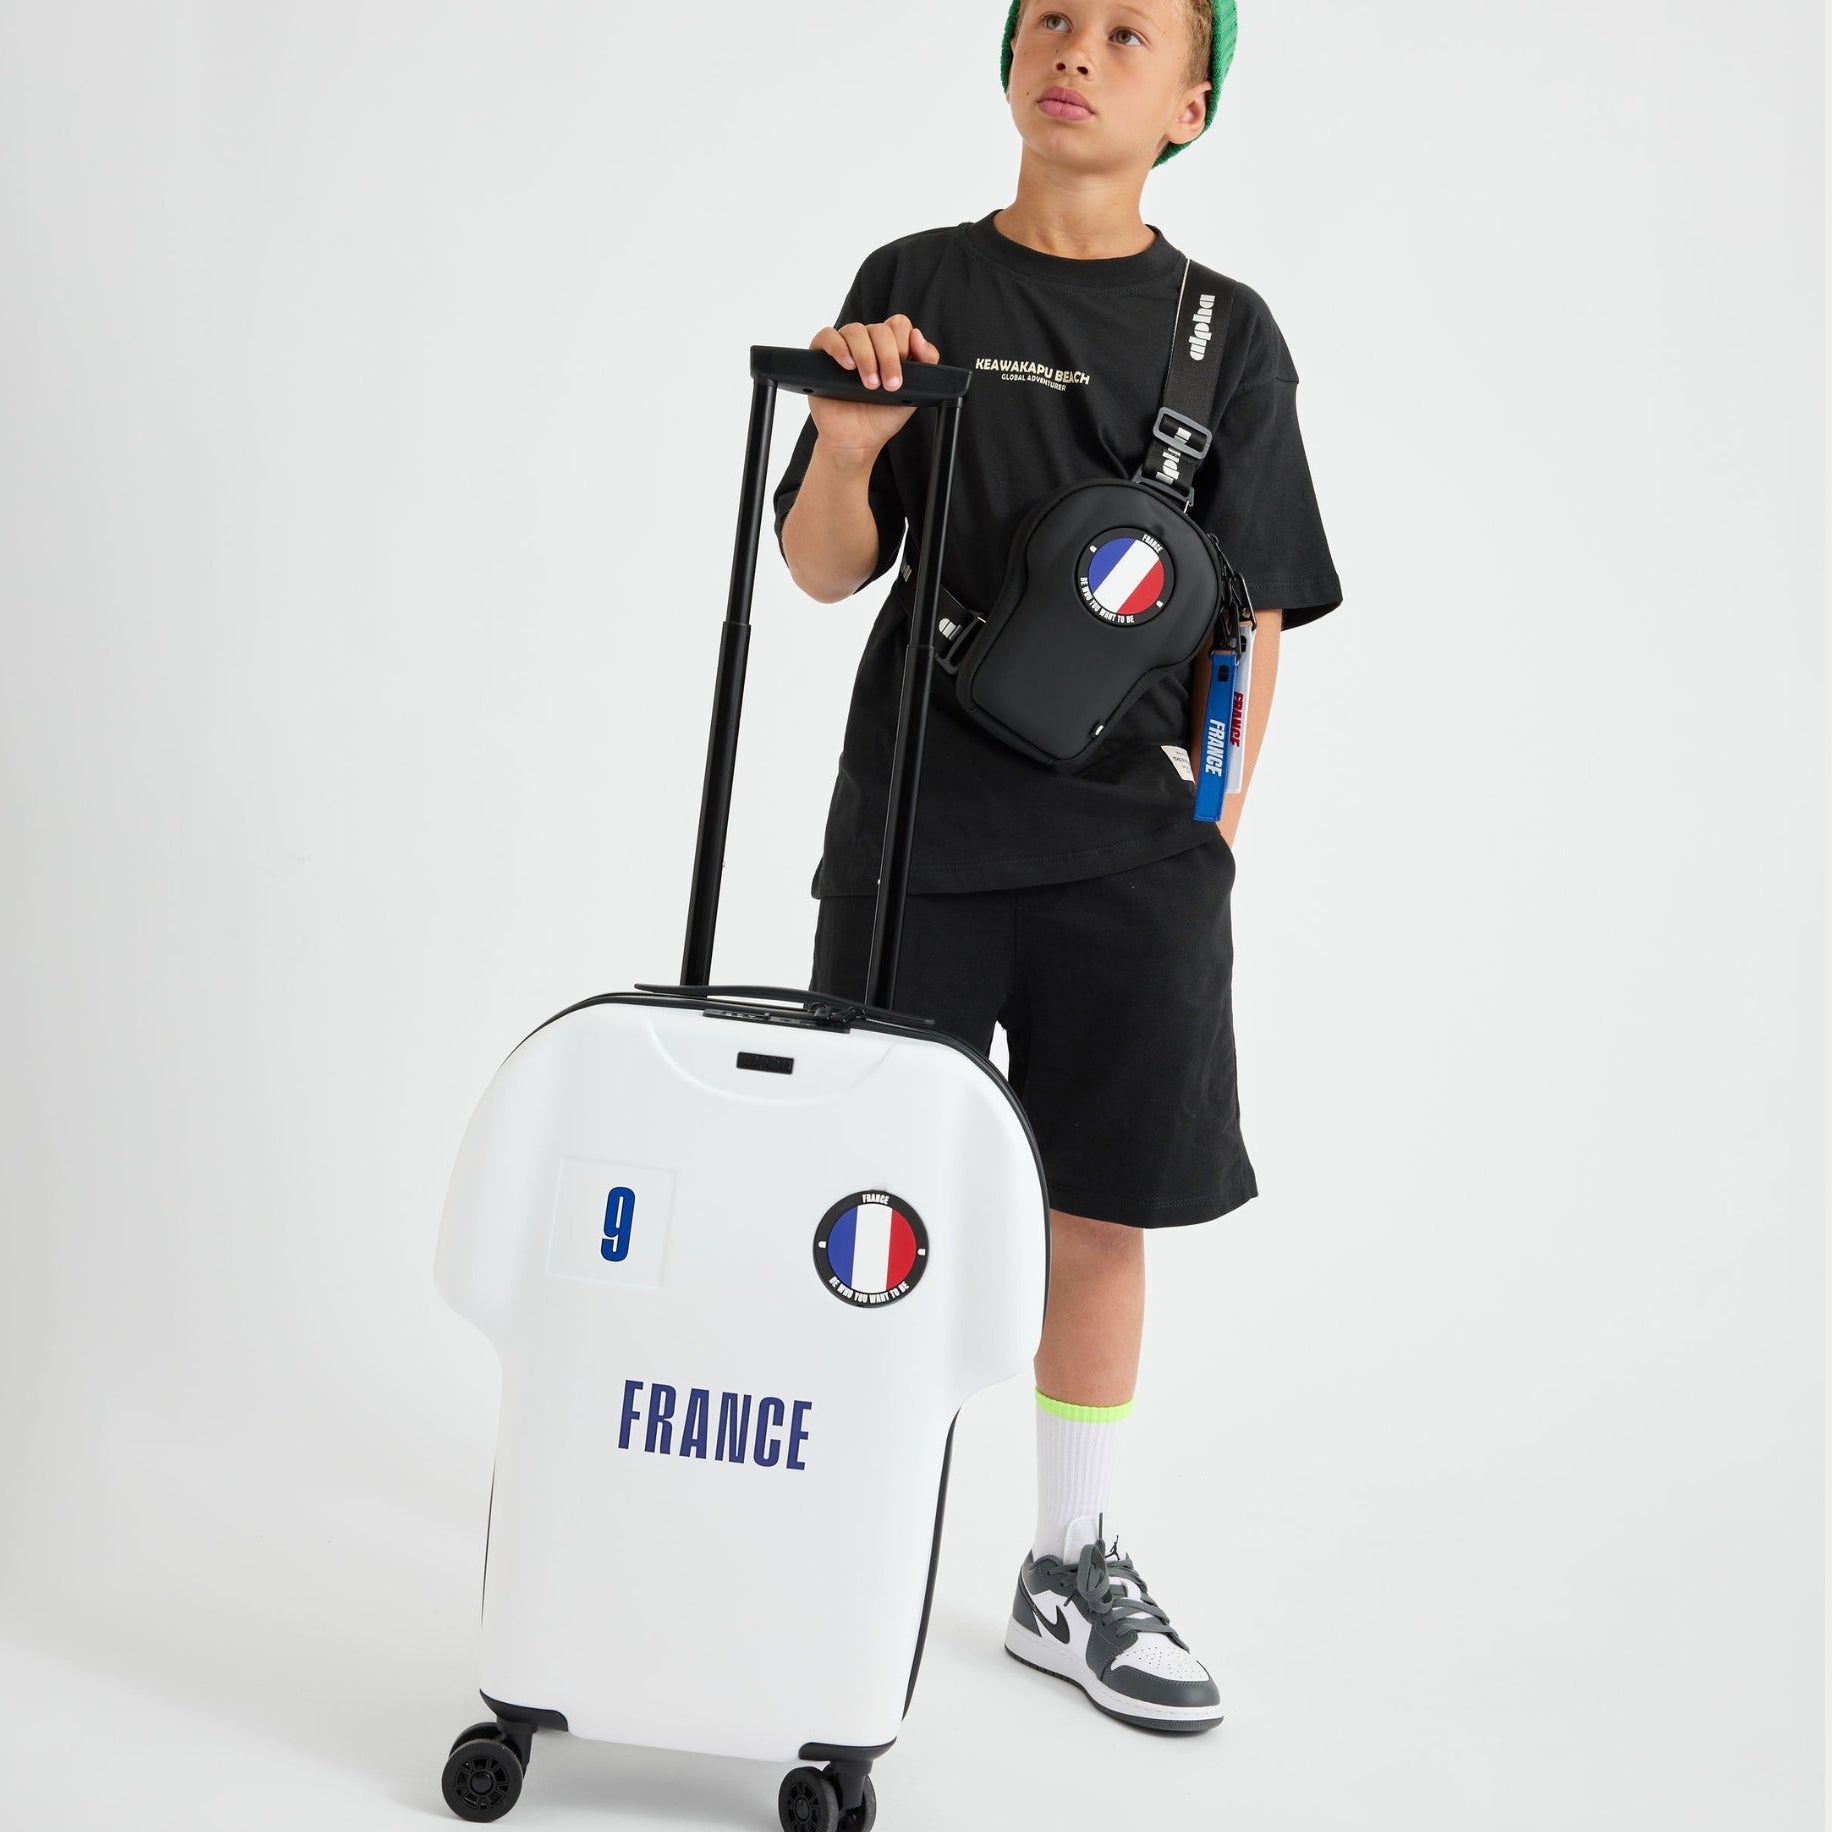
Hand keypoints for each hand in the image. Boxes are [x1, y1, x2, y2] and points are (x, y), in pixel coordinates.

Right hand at [806, 315, 940, 456]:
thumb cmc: (881, 416)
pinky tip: (847, 366)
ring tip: (868, 385)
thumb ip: (925, 362)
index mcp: (888, 347)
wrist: (856, 440)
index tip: (902, 375)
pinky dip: (839, 347)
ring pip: (856, 331)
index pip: (898, 326)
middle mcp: (867, 342)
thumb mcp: (914, 391)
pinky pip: (828, 336)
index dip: (903, 345)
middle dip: (888, 358)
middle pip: (879, 329)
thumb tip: (917, 335)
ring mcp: (845, 346)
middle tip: (888, 386)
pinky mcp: (822, 354)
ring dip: (866, 357)